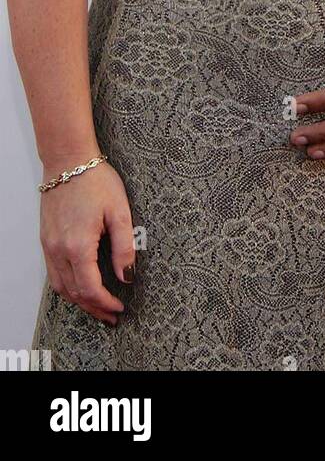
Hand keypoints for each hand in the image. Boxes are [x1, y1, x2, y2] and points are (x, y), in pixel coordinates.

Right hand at [39, 161, 135, 324]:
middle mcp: (58, 250)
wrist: (68, 160)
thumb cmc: (95, 180)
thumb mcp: (120, 211)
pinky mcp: (46, 240)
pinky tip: (81, 286)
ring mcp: (48, 246)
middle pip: (74, 293)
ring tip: (98, 307)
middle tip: (111, 316)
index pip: (90, 288)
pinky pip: (53, 274)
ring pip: (60, 287)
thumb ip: (125, 247)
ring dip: (79, 301)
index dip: (106, 303)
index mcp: (78, 245)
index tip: (120, 307)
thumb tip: (126, 277)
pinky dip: (67, 286)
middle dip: (94, 308)